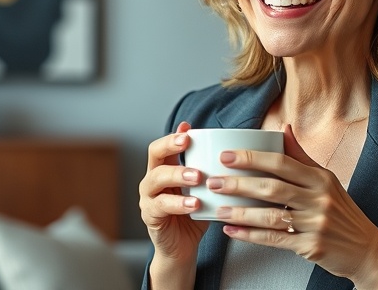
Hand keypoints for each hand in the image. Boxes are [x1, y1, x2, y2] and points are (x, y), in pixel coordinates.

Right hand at [138, 121, 207, 264]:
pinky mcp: (150, 216)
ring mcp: (148, 198)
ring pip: (156, 178)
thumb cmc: (194, 216)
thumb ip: (209, 172)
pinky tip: (194, 203)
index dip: (174, 136)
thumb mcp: (203, 190)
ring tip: (197, 176)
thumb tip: (229, 153)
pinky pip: (162, 205)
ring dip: (178, 174)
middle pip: (155, 155)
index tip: (188, 129)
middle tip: (188, 143)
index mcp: (164, 170)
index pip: (163, 146)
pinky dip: (179, 203)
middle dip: (171, 146)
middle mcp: (152, 181)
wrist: (182, 249)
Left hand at [208, 125, 377, 288]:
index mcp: (321, 178)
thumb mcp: (327, 181)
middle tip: (213, 181)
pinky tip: (231, 230)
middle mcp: (320, 198)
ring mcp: (316, 224)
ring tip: (218, 208)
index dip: (252, 158)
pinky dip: (250, 235)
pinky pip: (274, 239)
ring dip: (240, 212)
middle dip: (238, 183)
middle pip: (272, 187)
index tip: (226, 156)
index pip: (282, 162)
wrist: (367, 250)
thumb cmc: (342, 212)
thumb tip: (283, 128)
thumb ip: (302, 156)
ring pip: (270, 215)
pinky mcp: (311, 247)